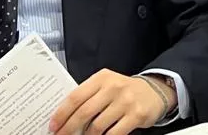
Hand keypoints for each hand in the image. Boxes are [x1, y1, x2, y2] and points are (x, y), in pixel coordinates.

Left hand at [50, 69, 168, 134]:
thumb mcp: (106, 85)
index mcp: (101, 78)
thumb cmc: (124, 90)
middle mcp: (112, 88)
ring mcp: (125, 101)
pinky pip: (114, 133)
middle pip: (84, 112)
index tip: (54, 124)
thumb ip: (88, 95)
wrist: (153, 91)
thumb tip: (66, 115)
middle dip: (69, 128)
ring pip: (97, 125)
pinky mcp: (136, 115)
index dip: (62, 113)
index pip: (75, 96)